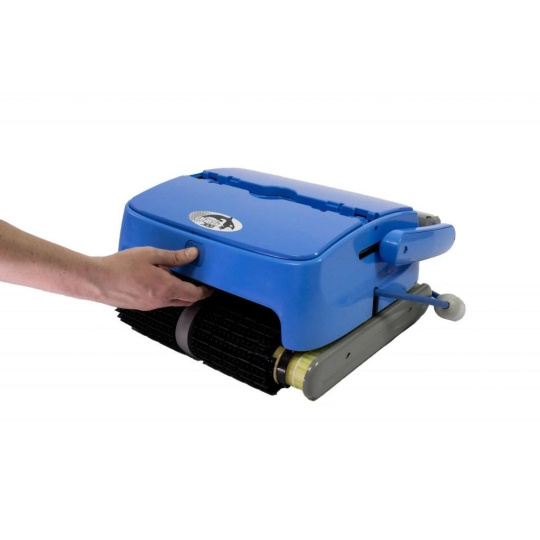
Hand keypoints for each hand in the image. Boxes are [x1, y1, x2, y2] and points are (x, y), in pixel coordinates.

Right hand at [93, 246, 212, 309]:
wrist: (96, 280)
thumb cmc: (120, 266)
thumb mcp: (150, 254)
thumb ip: (174, 256)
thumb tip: (193, 255)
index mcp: (166, 288)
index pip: (195, 294)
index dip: (206, 290)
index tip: (212, 286)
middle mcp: (160, 300)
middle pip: (187, 300)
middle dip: (197, 293)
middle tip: (201, 283)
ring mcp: (150, 305)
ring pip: (174, 302)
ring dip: (181, 293)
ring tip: (179, 278)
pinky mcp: (141, 306)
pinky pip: (161, 302)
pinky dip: (167, 294)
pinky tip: (160, 281)